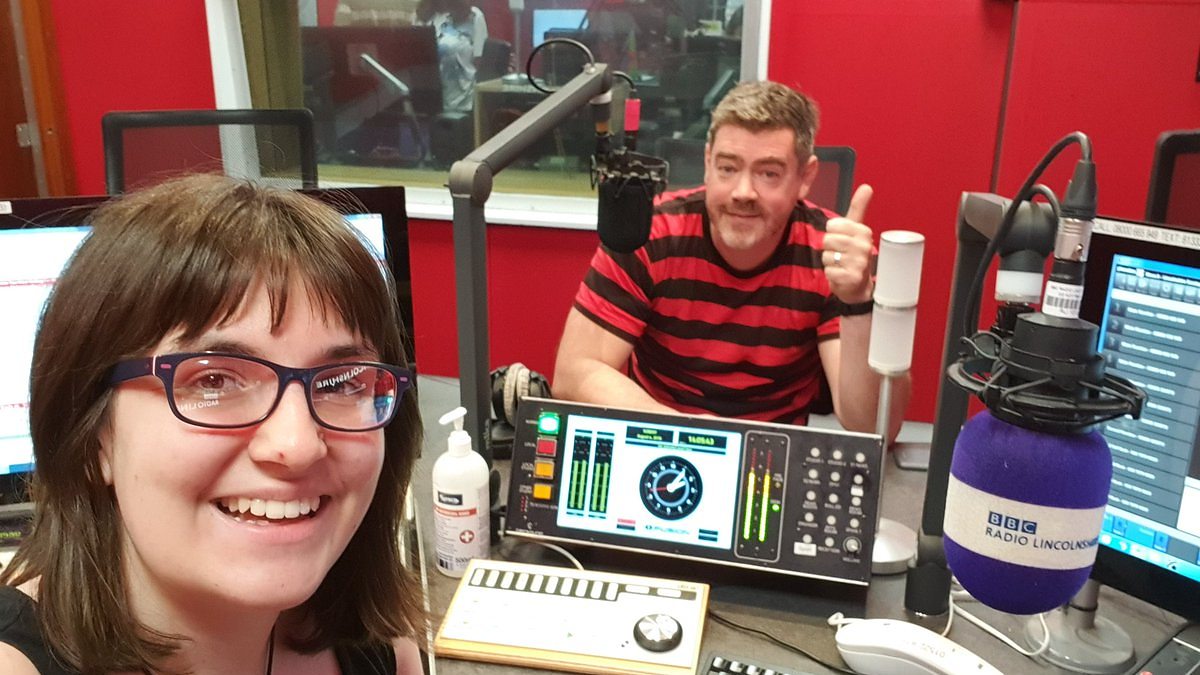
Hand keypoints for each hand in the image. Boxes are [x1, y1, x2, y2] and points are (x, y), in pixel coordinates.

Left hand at [822, 184, 874, 304]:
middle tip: (841, 255)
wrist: (860, 286)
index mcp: (863, 231)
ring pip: (825, 256)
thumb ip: (858, 208)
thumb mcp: (857, 230)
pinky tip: (841, 276)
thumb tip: (867, 186)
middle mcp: (863, 246)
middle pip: (827, 240)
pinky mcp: (851, 277)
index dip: (832, 234)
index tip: (843, 241)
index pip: (832, 225)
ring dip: (829, 263)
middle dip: (829, 249)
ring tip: (841, 265)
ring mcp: (858, 262)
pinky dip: (830, 275)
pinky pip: (827, 271)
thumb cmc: (854, 254)